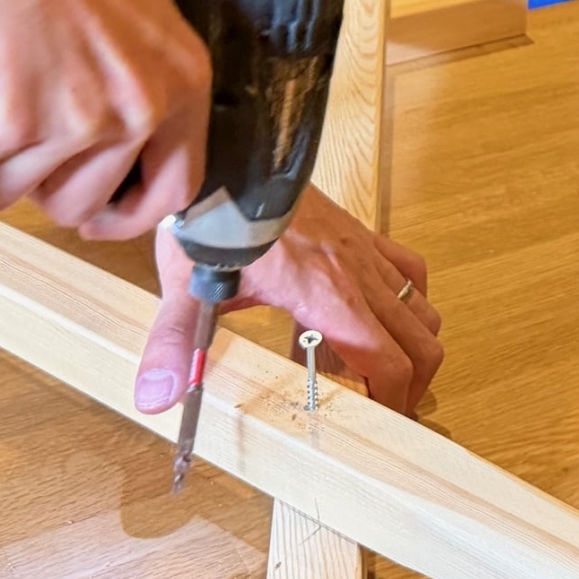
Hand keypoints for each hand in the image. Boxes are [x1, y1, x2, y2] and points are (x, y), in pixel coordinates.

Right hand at [0, 0, 213, 237]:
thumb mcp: (130, 12)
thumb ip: (135, 80)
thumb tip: (118, 150)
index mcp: (180, 79)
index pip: (179, 186)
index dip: (130, 211)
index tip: (97, 213)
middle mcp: (137, 107)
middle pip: (80, 202)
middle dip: (36, 179)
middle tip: (10, 126)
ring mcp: (73, 120)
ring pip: (10, 193)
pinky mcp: (4, 124)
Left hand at [134, 187, 442, 415]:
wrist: (229, 153)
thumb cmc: (213, 215)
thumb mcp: (188, 284)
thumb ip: (176, 344)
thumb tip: (156, 397)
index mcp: (325, 295)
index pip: (387, 362)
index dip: (392, 403)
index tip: (377, 425)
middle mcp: (357, 274)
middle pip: (421, 342)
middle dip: (413, 385)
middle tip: (384, 409)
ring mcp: (364, 251)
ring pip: (422, 308)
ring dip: (413, 345)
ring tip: (379, 369)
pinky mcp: (360, 232)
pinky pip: (409, 268)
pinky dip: (411, 299)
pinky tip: (382, 314)